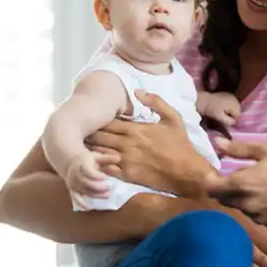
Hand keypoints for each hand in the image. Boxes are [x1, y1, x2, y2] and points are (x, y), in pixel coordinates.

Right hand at [63, 151, 115, 209]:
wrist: (71, 163)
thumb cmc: (88, 160)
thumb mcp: (97, 156)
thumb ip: (107, 158)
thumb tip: (118, 158)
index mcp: (82, 164)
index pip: (87, 171)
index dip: (96, 175)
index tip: (105, 177)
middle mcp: (76, 174)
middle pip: (86, 182)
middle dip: (97, 187)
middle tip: (109, 188)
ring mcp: (73, 183)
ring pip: (83, 191)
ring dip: (95, 195)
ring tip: (107, 195)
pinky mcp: (72, 190)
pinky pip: (75, 198)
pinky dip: (81, 203)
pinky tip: (88, 207)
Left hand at [86, 90, 217, 194]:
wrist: (188, 172)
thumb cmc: (181, 144)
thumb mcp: (173, 118)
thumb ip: (155, 102)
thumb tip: (137, 91)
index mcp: (136, 129)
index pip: (108, 122)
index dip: (97, 120)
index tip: (91, 118)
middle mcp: (127, 144)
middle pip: (99, 137)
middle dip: (89, 133)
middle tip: (79, 131)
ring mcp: (125, 160)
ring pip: (98, 152)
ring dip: (88, 149)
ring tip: (79, 146)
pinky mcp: (126, 175)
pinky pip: (105, 169)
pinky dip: (96, 165)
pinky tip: (90, 162)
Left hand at [205, 92, 240, 126]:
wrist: (203, 99)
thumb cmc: (211, 109)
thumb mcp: (220, 117)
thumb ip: (229, 121)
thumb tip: (235, 123)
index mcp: (234, 104)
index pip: (238, 115)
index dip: (232, 120)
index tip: (225, 121)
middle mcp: (235, 99)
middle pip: (238, 111)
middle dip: (232, 115)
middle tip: (224, 118)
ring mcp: (232, 96)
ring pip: (235, 107)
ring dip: (231, 111)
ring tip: (223, 113)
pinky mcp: (228, 95)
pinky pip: (232, 103)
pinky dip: (229, 107)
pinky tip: (223, 108)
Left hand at [206, 139, 266, 227]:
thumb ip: (239, 149)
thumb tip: (217, 143)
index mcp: (241, 185)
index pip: (211, 188)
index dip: (211, 180)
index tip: (217, 172)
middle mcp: (245, 204)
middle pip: (224, 199)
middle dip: (226, 188)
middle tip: (240, 175)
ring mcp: (257, 217)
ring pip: (240, 207)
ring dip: (242, 198)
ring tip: (259, 185)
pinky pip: (255, 215)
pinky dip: (256, 207)